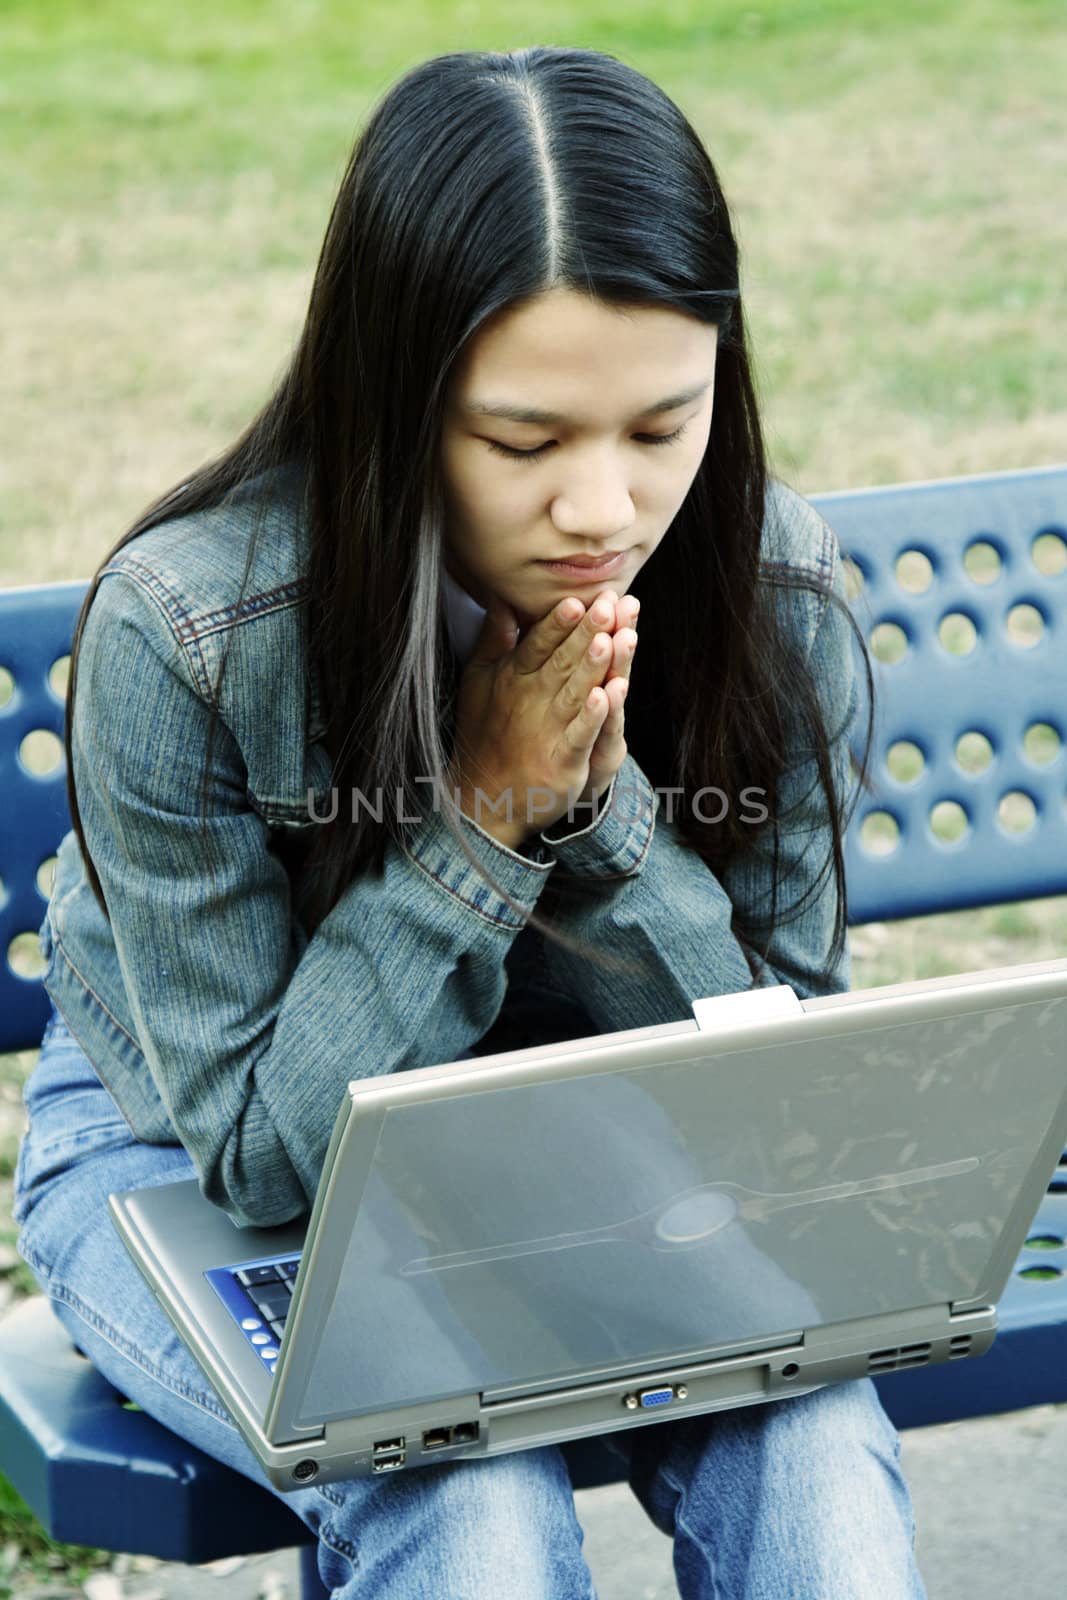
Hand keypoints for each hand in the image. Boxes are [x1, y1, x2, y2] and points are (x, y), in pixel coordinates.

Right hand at [447, 588, 634, 846]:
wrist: (485, 796)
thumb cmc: (484, 732)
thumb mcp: (478, 680)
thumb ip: (493, 639)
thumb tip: (501, 598)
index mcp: (513, 677)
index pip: (538, 644)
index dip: (557, 622)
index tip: (576, 599)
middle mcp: (531, 700)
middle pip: (563, 661)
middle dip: (586, 633)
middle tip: (607, 604)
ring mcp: (548, 731)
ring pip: (575, 692)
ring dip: (594, 666)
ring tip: (613, 638)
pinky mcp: (563, 761)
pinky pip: (580, 735)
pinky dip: (593, 717)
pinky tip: (606, 696)